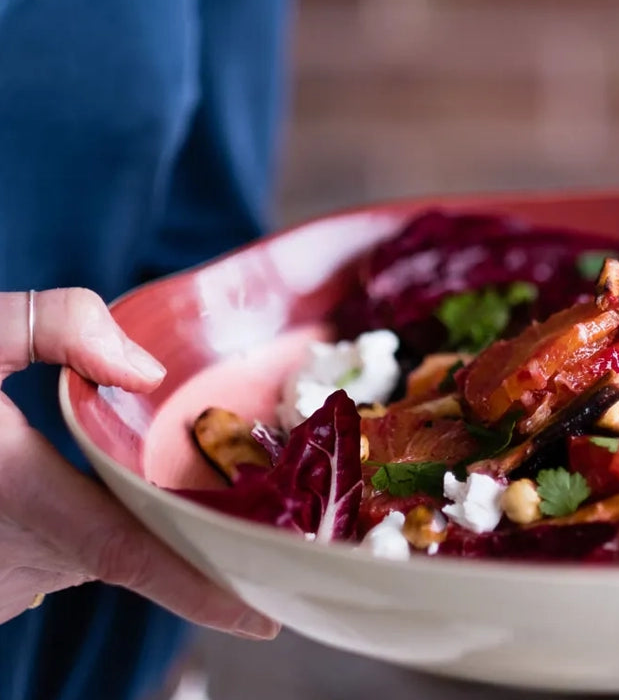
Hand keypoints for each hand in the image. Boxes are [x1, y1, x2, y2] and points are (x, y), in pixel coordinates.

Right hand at [0, 288, 278, 637]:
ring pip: (97, 549)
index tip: (265, 620)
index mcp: (21, 497)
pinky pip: (63, 555)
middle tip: (248, 497)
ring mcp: (2, 581)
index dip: (204, 594)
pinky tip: (85, 485)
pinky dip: (91, 524)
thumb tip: (144, 368)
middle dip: (191, 527)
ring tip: (178, 477)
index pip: (134, 557)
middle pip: (133, 546)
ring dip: (133, 516)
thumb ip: (51, 325)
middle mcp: (17, 556)